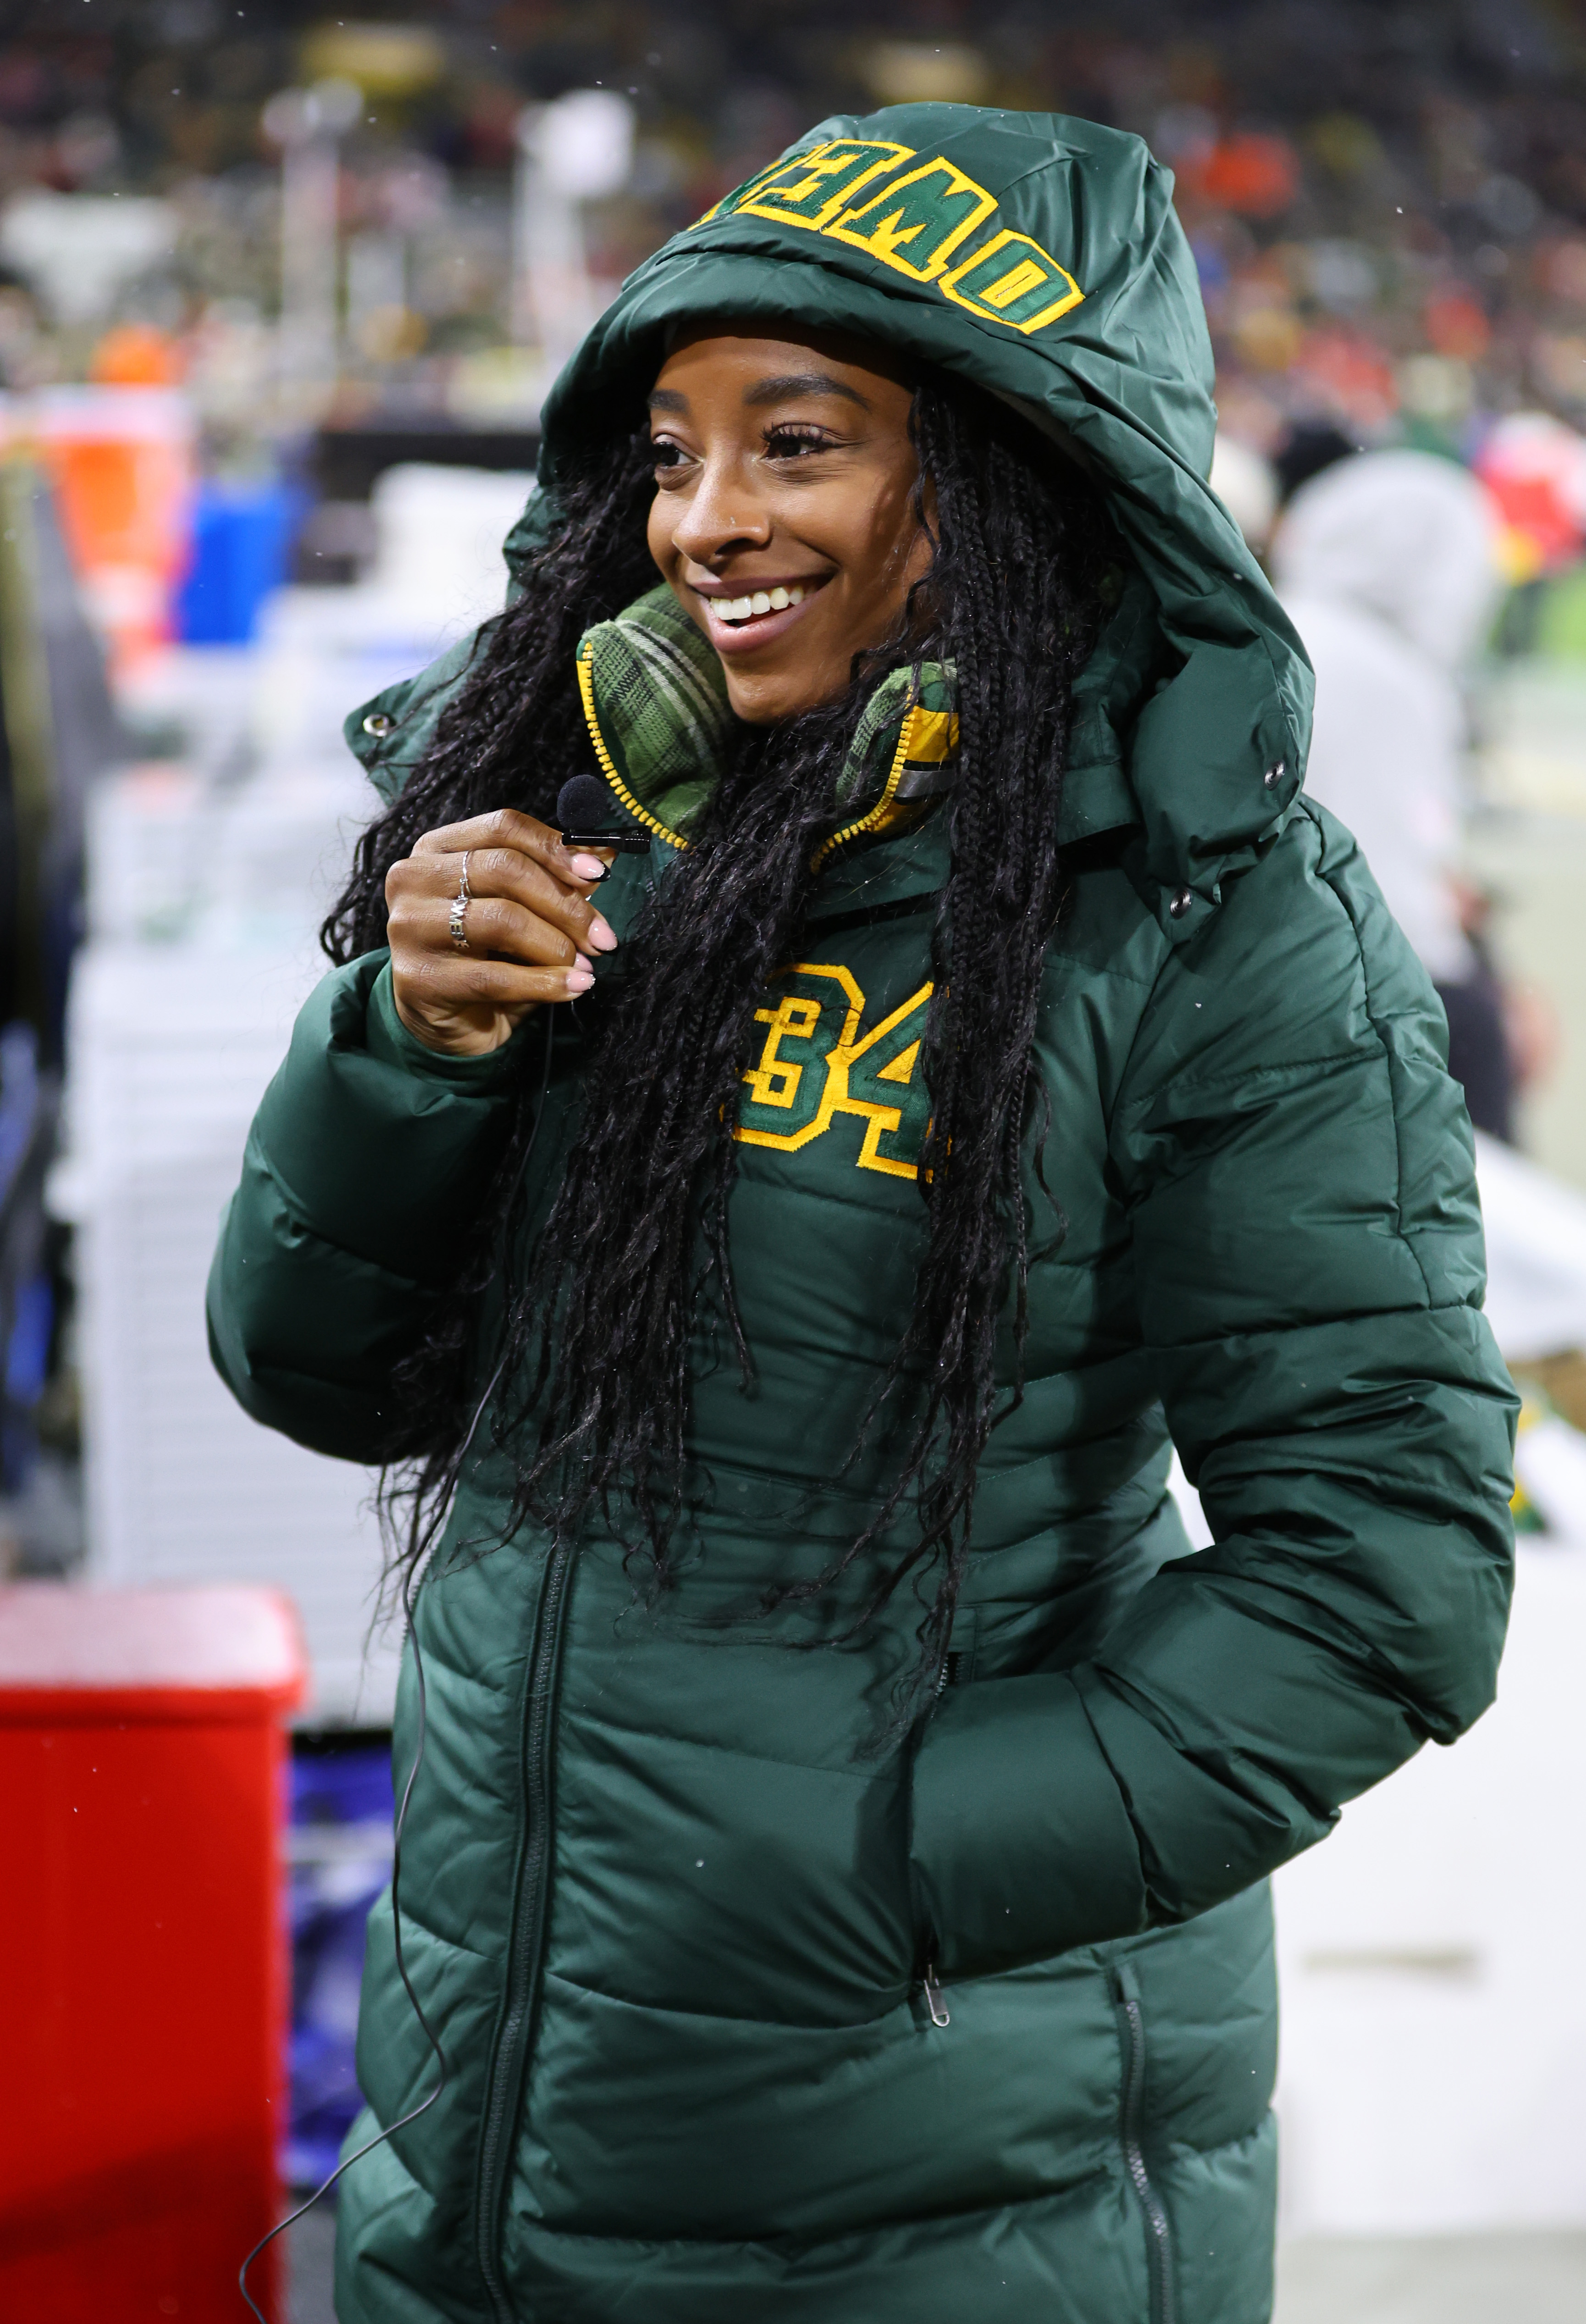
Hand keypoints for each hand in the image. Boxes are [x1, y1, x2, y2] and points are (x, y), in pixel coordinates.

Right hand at [385, 809, 616, 1056]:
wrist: (444, 1020)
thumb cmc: (485, 956)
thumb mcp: (521, 911)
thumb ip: (555, 882)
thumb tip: (606, 855)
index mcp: (438, 848)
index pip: (503, 827)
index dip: (556, 848)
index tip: (598, 874)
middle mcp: (415, 877)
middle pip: (506, 869)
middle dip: (566, 905)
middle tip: (602, 937)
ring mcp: (410, 926)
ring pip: (502, 920)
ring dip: (556, 945)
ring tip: (585, 965)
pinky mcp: (417, 977)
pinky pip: (495, 977)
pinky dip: (545, 983)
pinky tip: (573, 987)